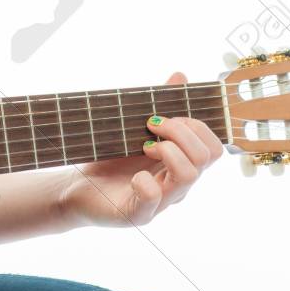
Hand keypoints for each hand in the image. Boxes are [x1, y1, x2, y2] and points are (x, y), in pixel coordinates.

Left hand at [58, 72, 224, 227]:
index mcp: (181, 164)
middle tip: (150, 127)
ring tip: (143, 147)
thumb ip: (160, 106)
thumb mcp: (134, 128)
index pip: (213, 147)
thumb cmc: (110, 159)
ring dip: (167, 151)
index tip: (162, 118)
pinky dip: (145, 182)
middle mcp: (178, 185)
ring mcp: (162, 202)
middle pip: (206, 156)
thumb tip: (180, 76)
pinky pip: (154, 198)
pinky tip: (134, 176)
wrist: (77, 188)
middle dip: (180, 132)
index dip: (195, 127)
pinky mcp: (139, 214)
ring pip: (189, 176)